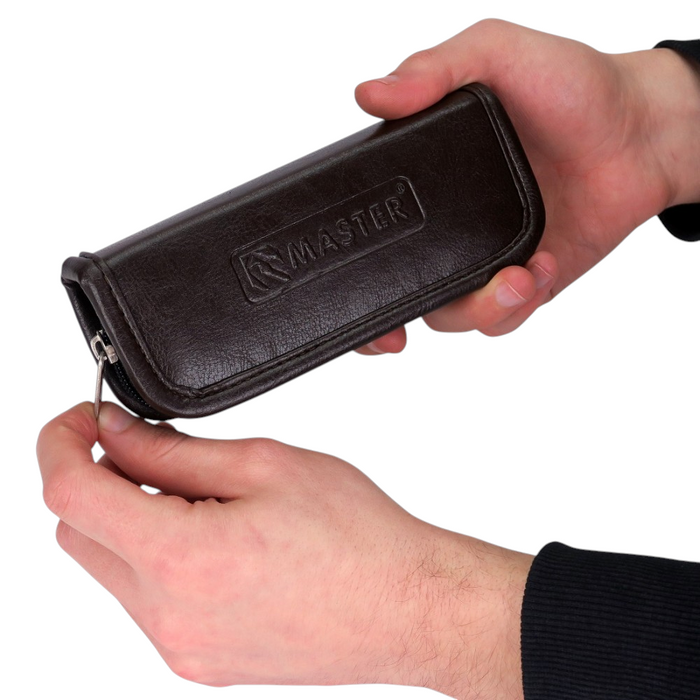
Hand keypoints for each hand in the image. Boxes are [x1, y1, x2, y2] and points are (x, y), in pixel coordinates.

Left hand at [38, 402, 531, 697]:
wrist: (406, 605)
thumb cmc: (357, 535)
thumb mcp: (265, 465)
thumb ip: (174, 451)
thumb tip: (115, 434)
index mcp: (182, 558)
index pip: (69, 494)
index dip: (60, 442)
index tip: (79, 419)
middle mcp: (168, 616)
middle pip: (80, 533)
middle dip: (99, 481)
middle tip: (151, 450)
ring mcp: (181, 647)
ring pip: (111, 567)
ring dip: (133, 520)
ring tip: (203, 496)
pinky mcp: (198, 661)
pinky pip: (146, 600)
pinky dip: (158, 556)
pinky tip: (214, 535)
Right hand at [355, 19, 699, 352]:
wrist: (641, 131)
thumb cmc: (571, 87)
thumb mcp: (496, 55)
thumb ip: (433, 68)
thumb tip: (369, 95)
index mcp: (424, 177)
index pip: (370, 221)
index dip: (346, 261)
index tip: (338, 281)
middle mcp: (444, 224)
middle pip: (395, 289)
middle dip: (386, 324)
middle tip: (392, 335)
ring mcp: (481, 257)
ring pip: (450, 316)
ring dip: (477, 309)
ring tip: (515, 277)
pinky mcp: (521, 281)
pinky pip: (500, 318)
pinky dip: (516, 305)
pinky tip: (539, 269)